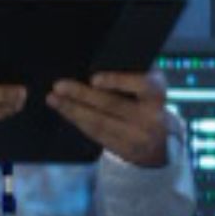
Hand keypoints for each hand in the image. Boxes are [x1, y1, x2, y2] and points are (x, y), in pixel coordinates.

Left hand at [47, 70, 171, 166]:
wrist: (161, 141)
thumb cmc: (145, 102)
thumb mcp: (147, 86)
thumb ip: (129, 75)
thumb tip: (91, 65)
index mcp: (156, 93)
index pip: (141, 84)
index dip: (117, 81)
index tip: (94, 79)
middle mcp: (151, 116)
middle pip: (113, 105)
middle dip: (83, 95)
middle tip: (59, 85)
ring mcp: (137, 136)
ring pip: (100, 122)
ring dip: (73, 110)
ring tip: (53, 99)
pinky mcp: (123, 149)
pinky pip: (96, 134)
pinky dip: (77, 121)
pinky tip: (64, 111)